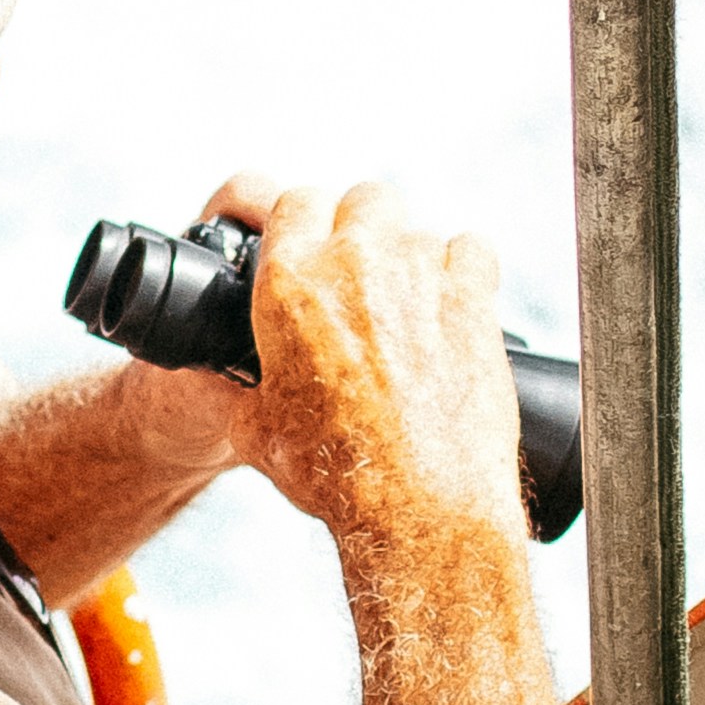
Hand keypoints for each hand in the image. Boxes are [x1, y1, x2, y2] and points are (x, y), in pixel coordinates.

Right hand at [212, 175, 527, 545]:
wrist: (416, 505)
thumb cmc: (335, 475)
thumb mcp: (257, 434)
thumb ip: (241, 391)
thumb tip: (232, 389)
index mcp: (288, 285)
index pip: (294, 200)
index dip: (304, 221)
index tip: (313, 244)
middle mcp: (353, 263)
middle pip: (362, 198)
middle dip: (362, 228)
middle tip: (363, 276)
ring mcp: (418, 272)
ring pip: (417, 227)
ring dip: (410, 257)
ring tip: (408, 308)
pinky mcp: (472, 295)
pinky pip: (470, 249)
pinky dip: (462, 271)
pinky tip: (451, 309)